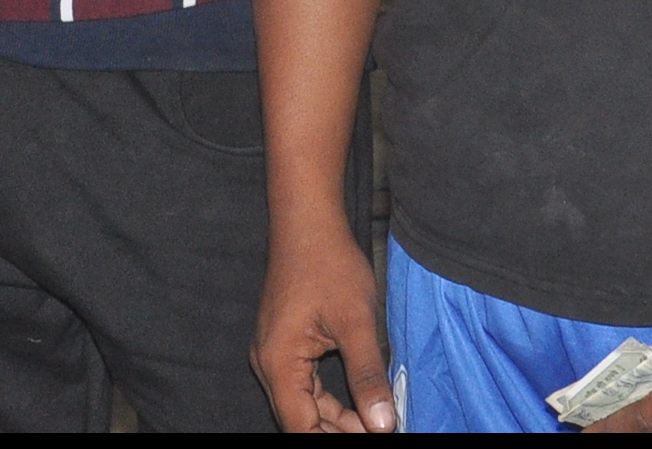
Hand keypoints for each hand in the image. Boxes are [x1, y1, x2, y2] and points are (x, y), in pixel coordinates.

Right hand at [252, 223, 397, 432]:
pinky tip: (359, 403)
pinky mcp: (285, 345)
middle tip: (379, 430)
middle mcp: (269, 364)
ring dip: (337, 420)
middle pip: (299, 421)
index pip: (300, 428)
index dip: (335, 439)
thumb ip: (368, 376)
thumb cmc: (330, 264)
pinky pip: (304, 386)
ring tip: (375, 423)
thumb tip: (383, 425)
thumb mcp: (356, 322)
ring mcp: (273, 354)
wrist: (308, 223)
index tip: (372, 437)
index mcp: (279, 363)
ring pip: (303, 406)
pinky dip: (331, 400)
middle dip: (339, 431)